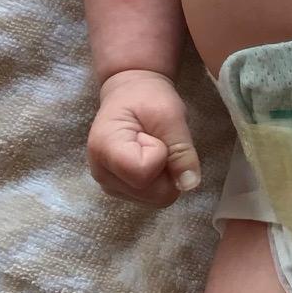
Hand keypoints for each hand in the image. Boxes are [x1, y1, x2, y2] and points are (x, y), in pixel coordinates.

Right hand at [87, 69, 201, 205]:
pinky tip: (149, 159)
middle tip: (156, 141)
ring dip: (164, 175)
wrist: (130, 93)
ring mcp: (109, 185)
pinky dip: (159, 180)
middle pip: (154, 195)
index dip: (159, 156)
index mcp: (104, 149)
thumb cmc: (147, 98)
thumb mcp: (170, 115)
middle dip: (166, 169)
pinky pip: (152, 197)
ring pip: (155, 199)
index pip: (143, 174)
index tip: (152, 134)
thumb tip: (189, 184)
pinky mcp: (120, 190)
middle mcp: (101, 174)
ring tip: (151, 148)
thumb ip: (181, 150)